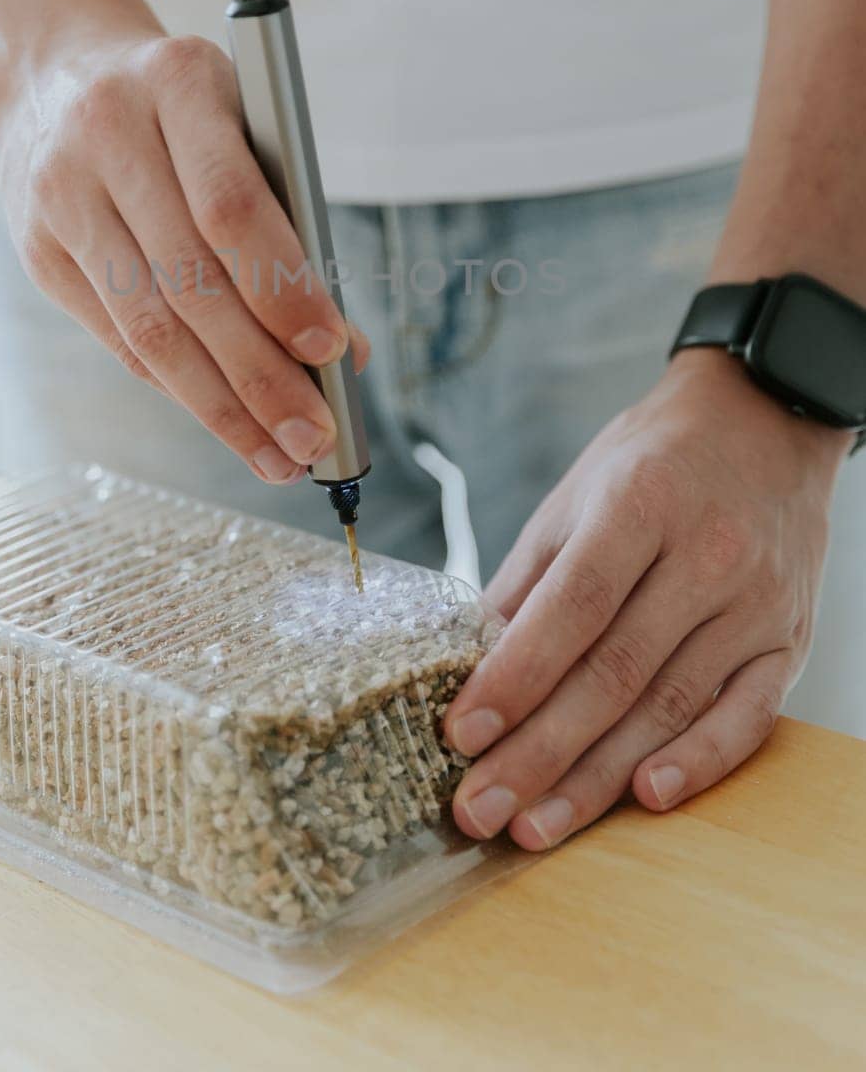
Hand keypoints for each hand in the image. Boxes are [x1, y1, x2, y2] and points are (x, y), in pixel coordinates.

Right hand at [0, 23, 368, 482]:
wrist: (53, 71)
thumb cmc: (180, 107)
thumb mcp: (241, 122)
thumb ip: (290, 218)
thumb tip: (344, 350)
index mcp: (178, 82)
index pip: (231, 205)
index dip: (282, 286)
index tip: (334, 350)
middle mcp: (109, 134)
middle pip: (190, 280)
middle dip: (260, 373)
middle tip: (314, 435)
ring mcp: (62, 195)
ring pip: (147, 325)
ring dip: (219, 404)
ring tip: (276, 454)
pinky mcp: (39, 249)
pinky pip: (118, 336)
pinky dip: (177, 385)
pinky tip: (224, 419)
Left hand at [446, 349, 845, 848]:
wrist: (762, 424)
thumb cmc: (652, 461)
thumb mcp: (576, 495)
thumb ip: (527, 580)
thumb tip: (468, 660)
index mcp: (640, 507)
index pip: (572, 607)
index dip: (515, 677)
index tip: (461, 733)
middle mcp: (706, 557)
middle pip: (613, 672)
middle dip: (538, 751)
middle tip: (478, 809)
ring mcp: (754, 604)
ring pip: (669, 705)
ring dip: (597, 777)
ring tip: (534, 825)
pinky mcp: (787, 641)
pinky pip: (746, 716)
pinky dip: (699, 762)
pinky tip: (646, 797)